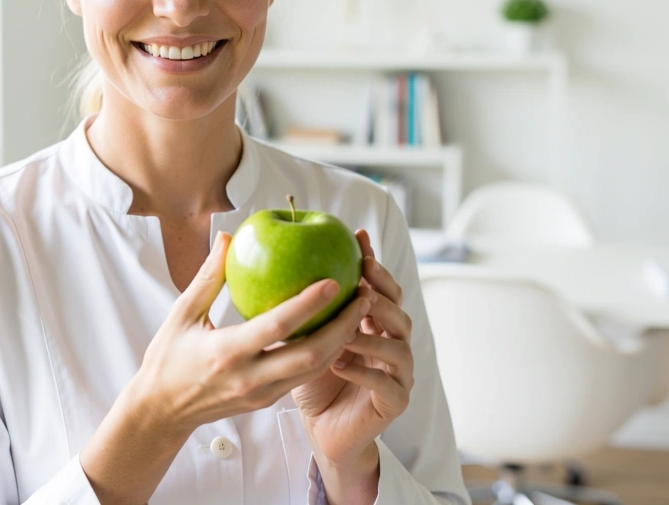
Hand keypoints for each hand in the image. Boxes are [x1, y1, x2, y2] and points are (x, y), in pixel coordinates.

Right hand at [127, 231, 371, 434]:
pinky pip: (304, 376)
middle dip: (343, 326)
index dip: (309, 304)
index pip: (277, 327)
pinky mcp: (267, 402)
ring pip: (314, 369)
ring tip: (359, 310)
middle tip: (363, 296)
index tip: (334, 280)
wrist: (161, 411)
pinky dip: (326, 353)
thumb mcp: (182, 314)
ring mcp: (261, 394)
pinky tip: (338, 330)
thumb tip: (227, 237)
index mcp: (227, 353)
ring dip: (342, 340)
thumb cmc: (168, 358)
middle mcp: (249, 378)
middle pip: (310, 354)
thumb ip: (208, 276)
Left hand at [292, 229, 413, 497]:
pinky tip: (341, 364)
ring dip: (373, 335)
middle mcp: (391, 344)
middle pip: (399, 313)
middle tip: (359, 283)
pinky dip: (365, 372)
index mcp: (374, 325)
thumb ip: (298, 304)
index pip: (383, 289)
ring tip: (347, 327)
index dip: (375, 265)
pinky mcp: (394, 402)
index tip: (357, 240)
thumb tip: (269, 261)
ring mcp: (398, 374)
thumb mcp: (298, 335)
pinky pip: (387, 384)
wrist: (322, 427)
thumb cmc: (307, 378)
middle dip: (382, 294)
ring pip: (398, 347)